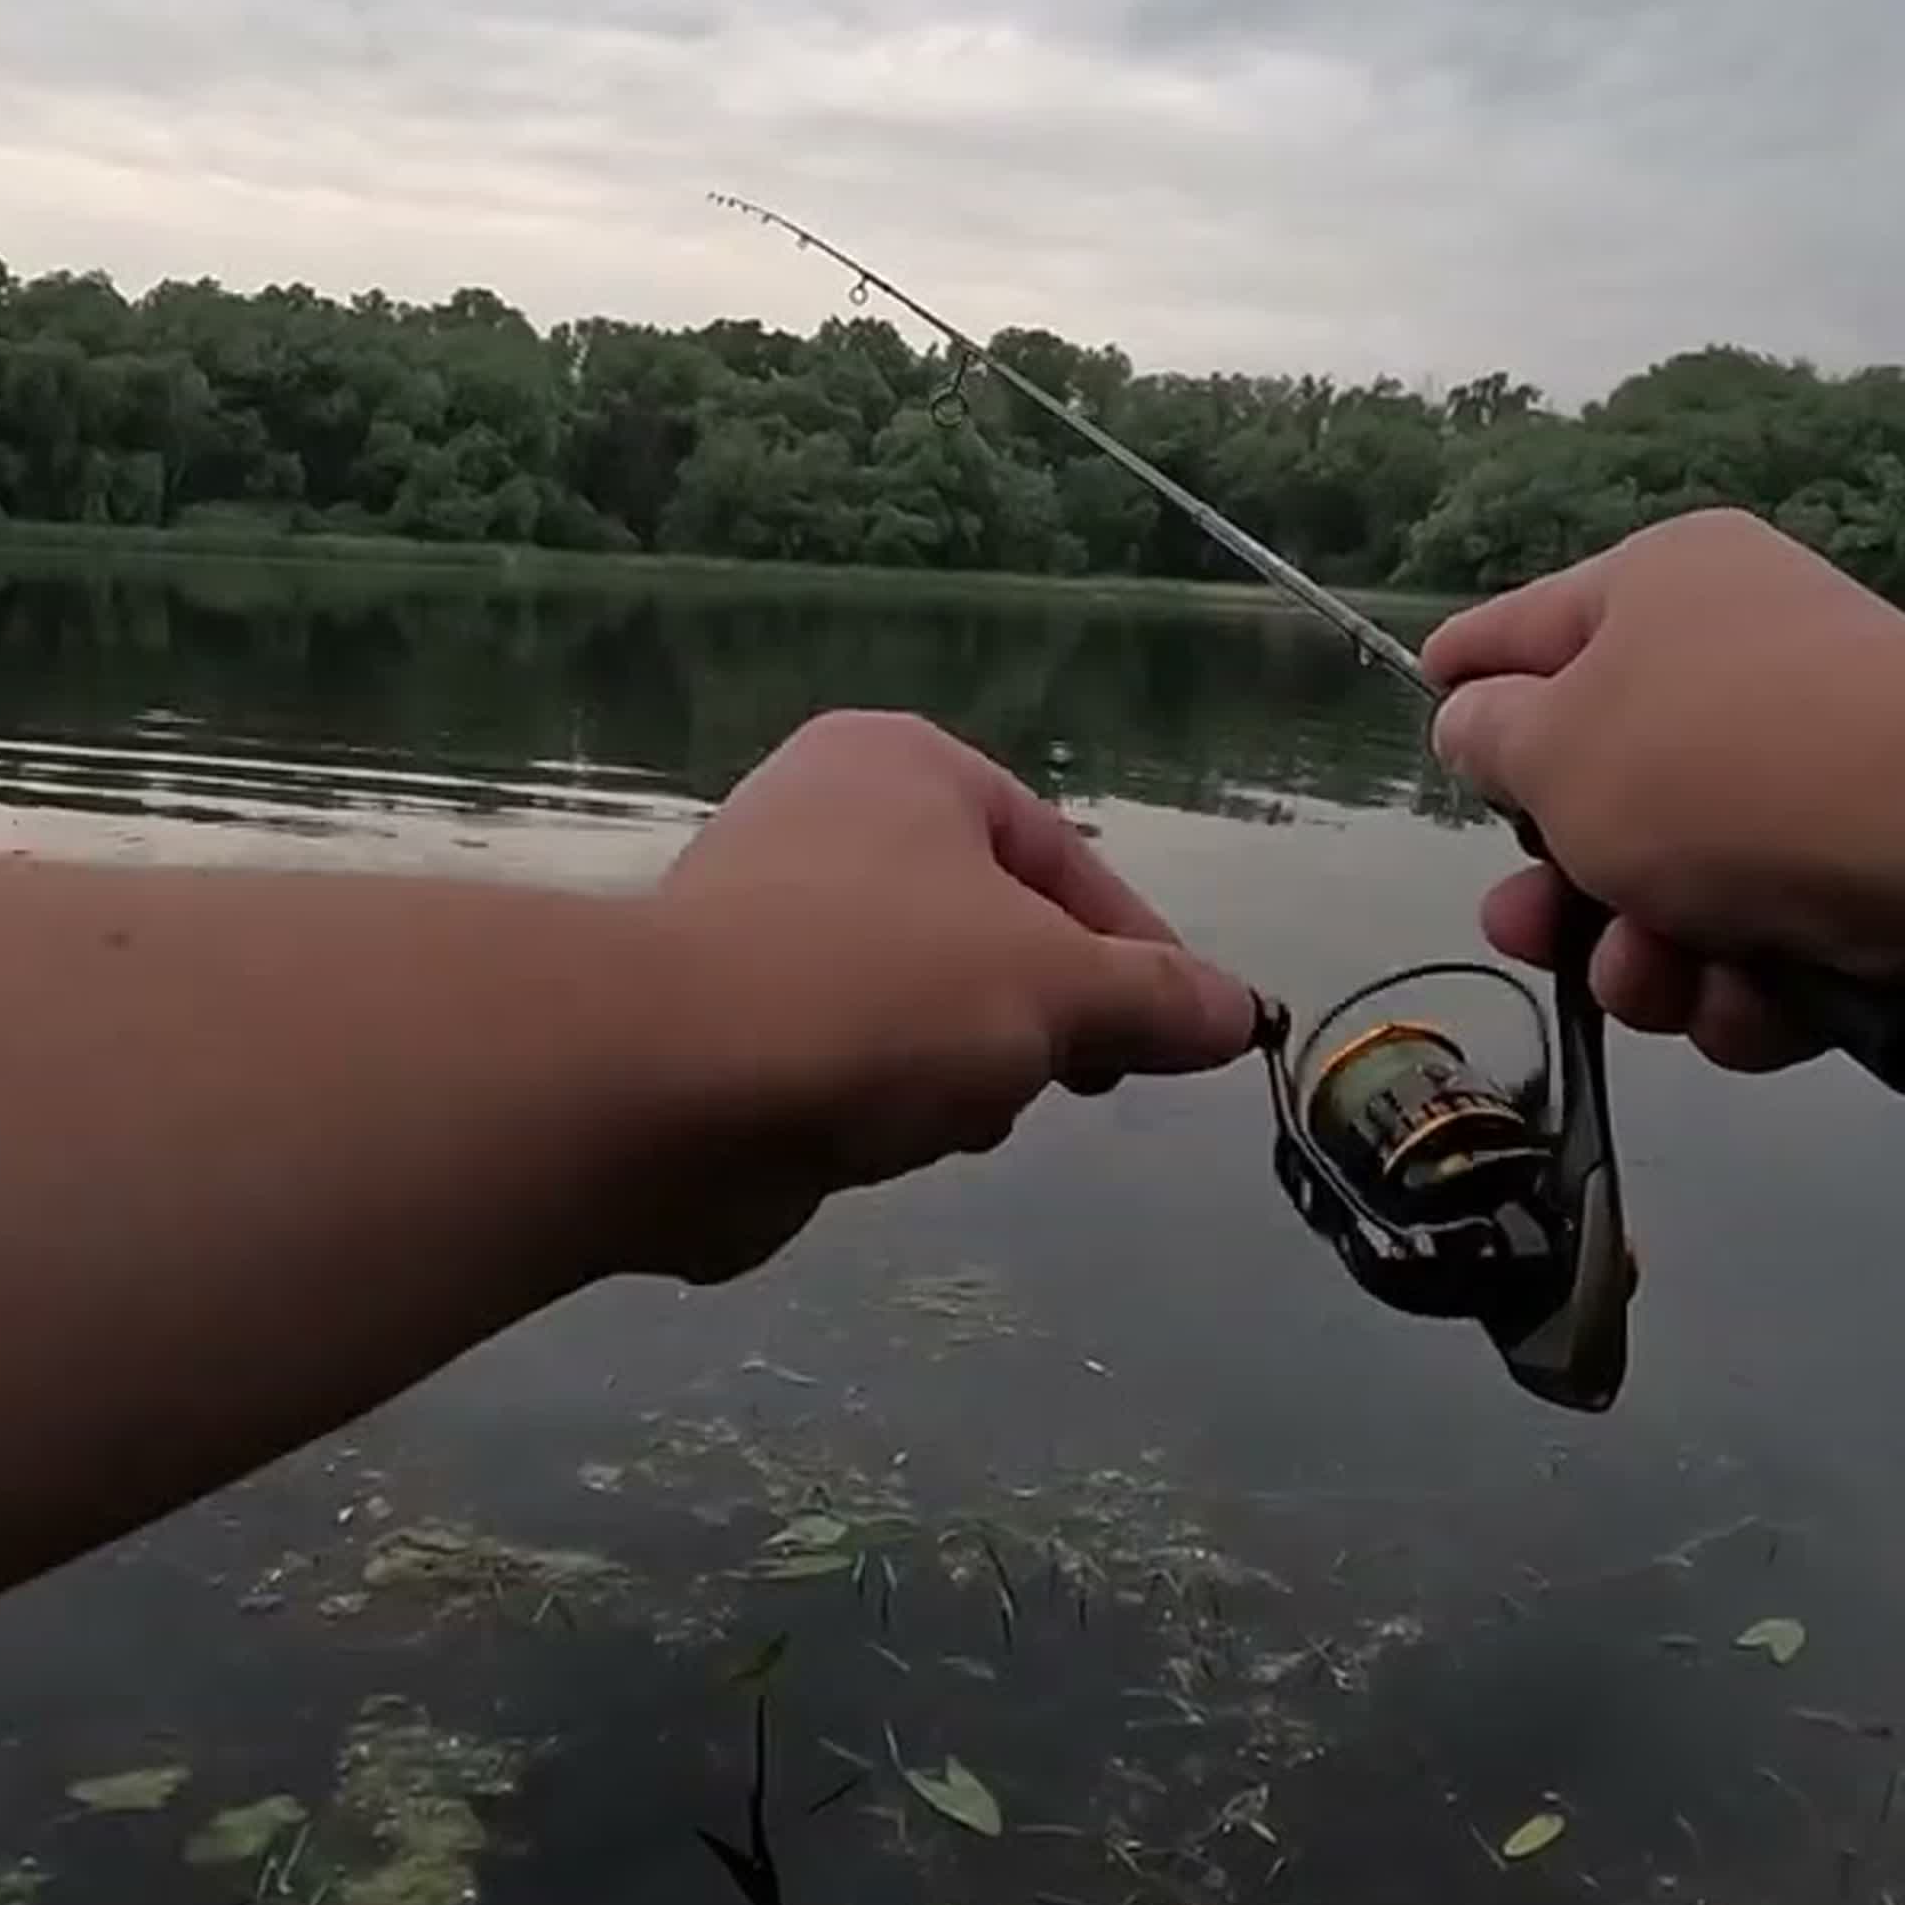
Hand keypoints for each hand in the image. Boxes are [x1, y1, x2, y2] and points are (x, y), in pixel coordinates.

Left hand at [636, 711, 1260, 1280]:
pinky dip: (881, 1098)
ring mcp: (767, 921)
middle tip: (1074, 1079)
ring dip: (962, 1069)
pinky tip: (883, 1138)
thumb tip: (1241, 1013)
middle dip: (1040, 1016)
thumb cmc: (878, 994)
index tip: (1186, 1038)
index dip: (1139, 955)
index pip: (1065, 857)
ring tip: (954, 1109)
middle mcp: (828, 819)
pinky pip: (851, 1057)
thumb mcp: (1058, 989)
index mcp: (906, 765)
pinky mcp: (726, 1020)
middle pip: (994, 930)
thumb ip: (1156, 999)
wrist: (663, 1087)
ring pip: (925, 1003)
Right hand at [1420, 510, 1904, 1074]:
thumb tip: (1481, 718)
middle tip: (1531, 932)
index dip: (1472, 673)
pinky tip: (1759, 998)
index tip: (1429, 705)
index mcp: (1665, 591)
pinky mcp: (1890, 890)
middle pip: (1610, 796)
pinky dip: (1754, 993)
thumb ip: (1493, 738)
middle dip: (1564, 891)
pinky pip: (1776, 956)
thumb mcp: (1553, 746)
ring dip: (1652, 963)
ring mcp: (1827, 786)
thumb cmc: (1720, 765)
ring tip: (1664, 976)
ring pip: (1686, 903)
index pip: (1536, 622)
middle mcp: (1749, 671)